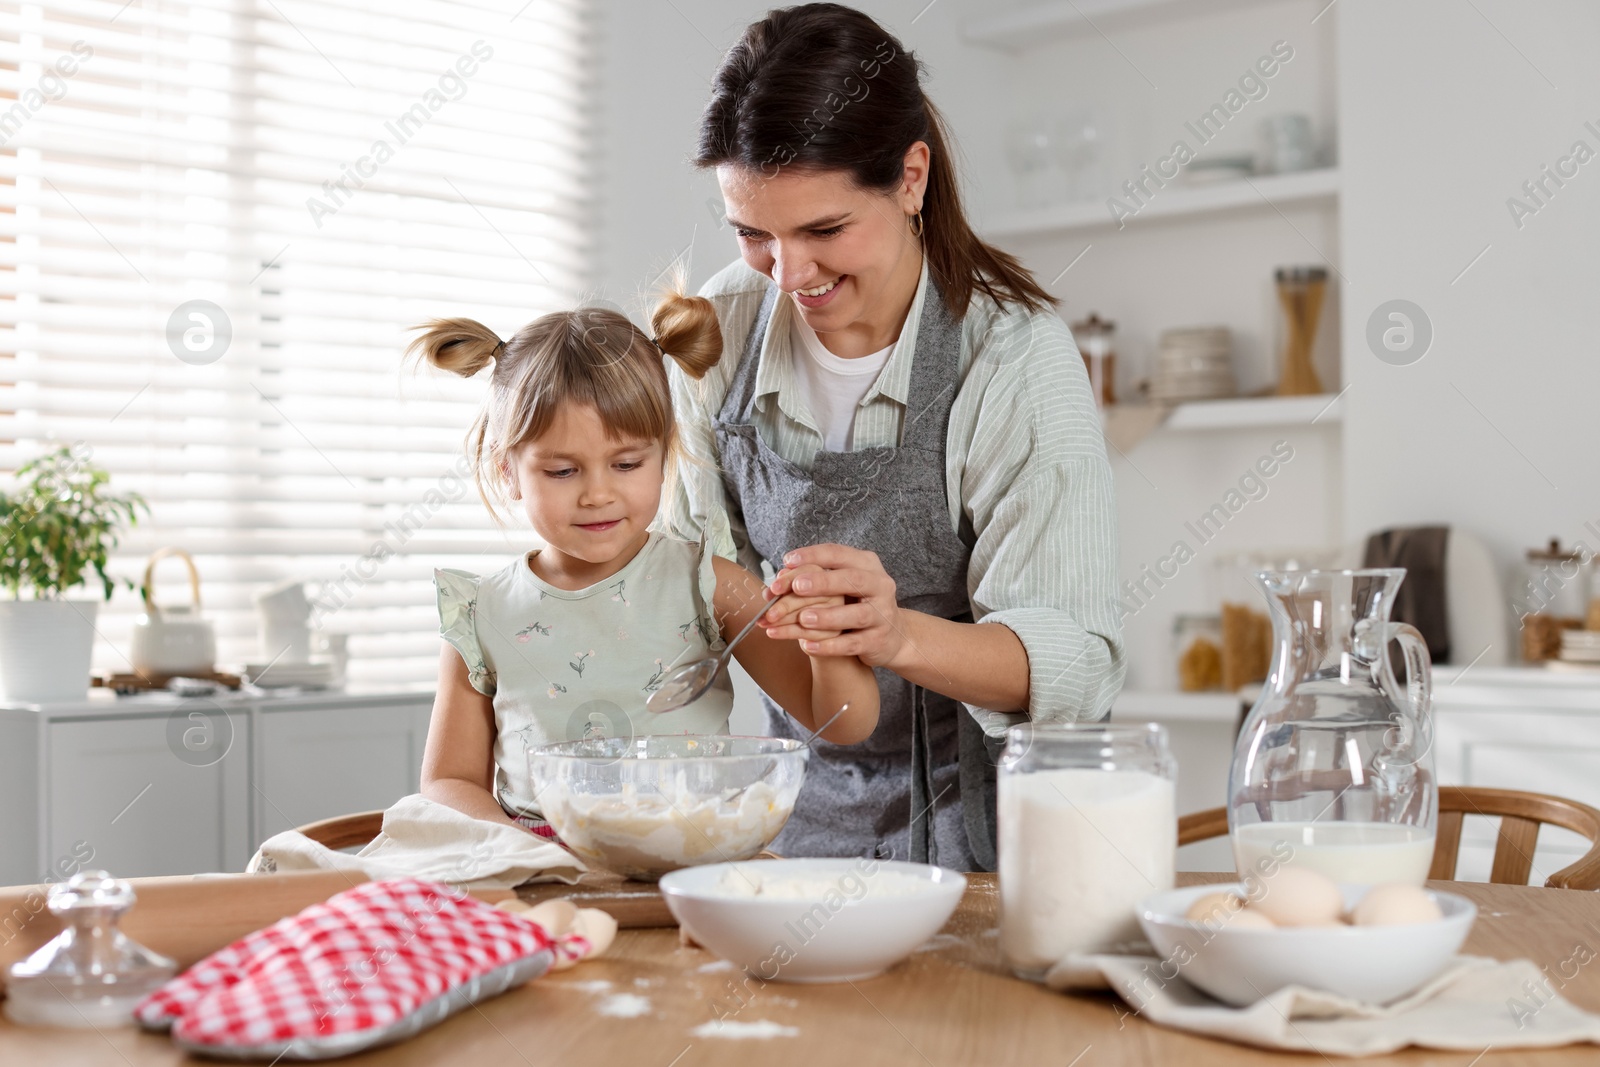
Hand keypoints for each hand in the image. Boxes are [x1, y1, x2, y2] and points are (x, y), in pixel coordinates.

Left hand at [759, 563, 843, 644]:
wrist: (818, 628)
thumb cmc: (802, 602)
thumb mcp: (792, 589)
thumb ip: (784, 584)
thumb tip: (774, 586)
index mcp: (826, 573)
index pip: (809, 571)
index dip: (789, 579)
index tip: (774, 588)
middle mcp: (837, 590)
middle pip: (809, 595)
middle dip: (784, 605)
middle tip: (767, 613)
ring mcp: (839, 612)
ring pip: (808, 616)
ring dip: (782, 622)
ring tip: (765, 624)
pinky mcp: (835, 631)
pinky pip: (810, 633)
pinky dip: (789, 633)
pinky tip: (775, 632)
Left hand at [762, 544, 904, 667]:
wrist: (890, 636)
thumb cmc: (857, 603)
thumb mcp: (841, 585)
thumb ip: (815, 578)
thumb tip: (780, 576)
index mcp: (867, 565)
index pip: (840, 554)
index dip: (814, 555)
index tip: (788, 560)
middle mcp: (880, 586)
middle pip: (853, 580)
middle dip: (823, 582)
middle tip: (797, 586)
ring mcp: (882, 614)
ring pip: (858, 614)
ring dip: (828, 616)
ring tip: (803, 619)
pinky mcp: (879, 640)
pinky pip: (854, 644)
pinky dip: (830, 646)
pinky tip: (807, 646)